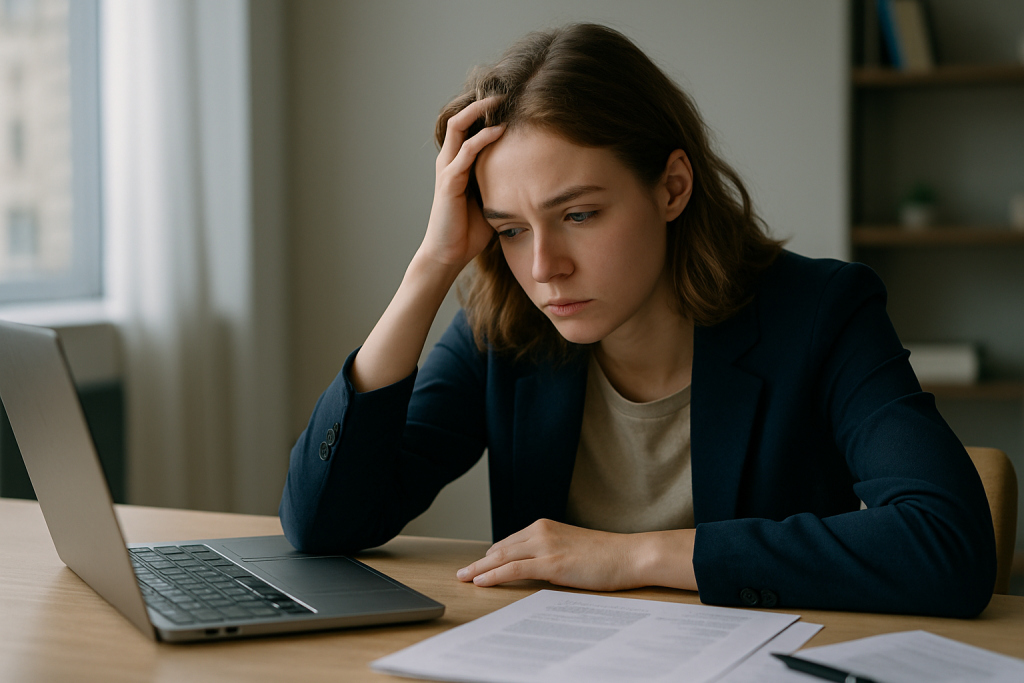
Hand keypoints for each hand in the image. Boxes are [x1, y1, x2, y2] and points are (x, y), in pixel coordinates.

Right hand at [418, 97, 505, 269]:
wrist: (449, 254)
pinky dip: (482, 138)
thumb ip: (502, 182)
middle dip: (481, 102)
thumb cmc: (469, 230)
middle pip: (459, 118)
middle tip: (505, 92)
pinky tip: (500, 130)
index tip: (510, 102)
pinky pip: (465, 152)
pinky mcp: (449, 182)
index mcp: (458, 164)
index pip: (467, 127)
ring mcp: (447, 169)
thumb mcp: (491, 198)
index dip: (484, 112)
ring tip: (501, 101)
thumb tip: (531, 174)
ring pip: (458, 126)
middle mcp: (449, 161)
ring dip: (479, 111)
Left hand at [456, 519, 647, 591]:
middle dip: (479, 562)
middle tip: (462, 572)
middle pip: (500, 548)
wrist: (629, 555)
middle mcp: (541, 531)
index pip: (510, 541)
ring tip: (463, 578)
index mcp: (545, 526)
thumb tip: (532, 569)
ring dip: (479, 569)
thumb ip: (550, 553)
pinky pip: (514, 568)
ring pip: (502, 557)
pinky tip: (481, 581)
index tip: (479, 565)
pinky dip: (494, 575)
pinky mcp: (551, 562)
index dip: (491, 555)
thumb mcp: (570, 549)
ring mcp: (545, 545)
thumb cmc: (606, 556)